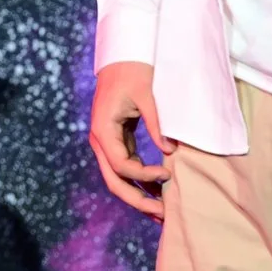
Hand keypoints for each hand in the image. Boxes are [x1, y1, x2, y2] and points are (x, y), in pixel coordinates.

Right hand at [89, 60, 176, 218]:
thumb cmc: (134, 72)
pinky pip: (126, 167)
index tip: (168, 174)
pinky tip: (159, 193)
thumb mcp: (147, 96)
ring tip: (163, 213)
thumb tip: (170, 153)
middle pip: (114, 180)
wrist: (122, 57)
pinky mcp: (117, 141)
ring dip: (139, 196)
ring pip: (118, 178)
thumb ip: (157, 124)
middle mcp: (100, 140)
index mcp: (103, 129)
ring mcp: (107, 142)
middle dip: (137, 200)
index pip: (120, 165)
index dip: (143, 175)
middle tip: (163, 213)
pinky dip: (140, 182)